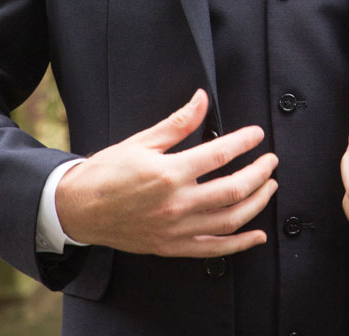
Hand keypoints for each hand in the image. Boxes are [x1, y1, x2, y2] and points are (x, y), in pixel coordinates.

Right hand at [55, 90, 277, 256]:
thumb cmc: (106, 173)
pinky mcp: (172, 247)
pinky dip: (240, 244)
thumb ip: (178, 123)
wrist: (77, 210)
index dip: (244, 142)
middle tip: (271, 160)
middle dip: (260, 173)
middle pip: (233, 190)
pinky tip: (257, 234)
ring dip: (257, 203)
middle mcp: (176, 204)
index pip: (220, 155)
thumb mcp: (141, 141)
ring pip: (230, 220)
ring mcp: (176, 229)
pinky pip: (214, 249)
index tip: (257, 134)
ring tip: (269, 187)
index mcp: (169, 173)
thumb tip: (201, 99)